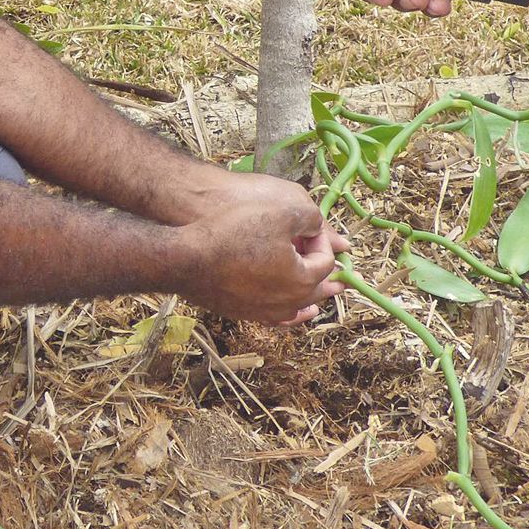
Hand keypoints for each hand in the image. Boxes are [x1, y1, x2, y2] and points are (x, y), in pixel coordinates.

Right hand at [175, 173, 349, 325]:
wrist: (187, 258)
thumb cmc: (233, 232)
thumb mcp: (280, 211)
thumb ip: (309, 217)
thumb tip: (318, 225)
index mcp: (303, 279)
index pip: (325, 260)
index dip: (321, 239)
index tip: (309, 225)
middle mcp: (288, 302)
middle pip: (317, 290)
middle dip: (328, 276)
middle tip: (341, 272)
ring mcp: (264, 311)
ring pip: (297, 308)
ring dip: (311, 298)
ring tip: (322, 298)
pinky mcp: (243, 313)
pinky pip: (275, 317)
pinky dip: (289, 313)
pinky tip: (291, 313)